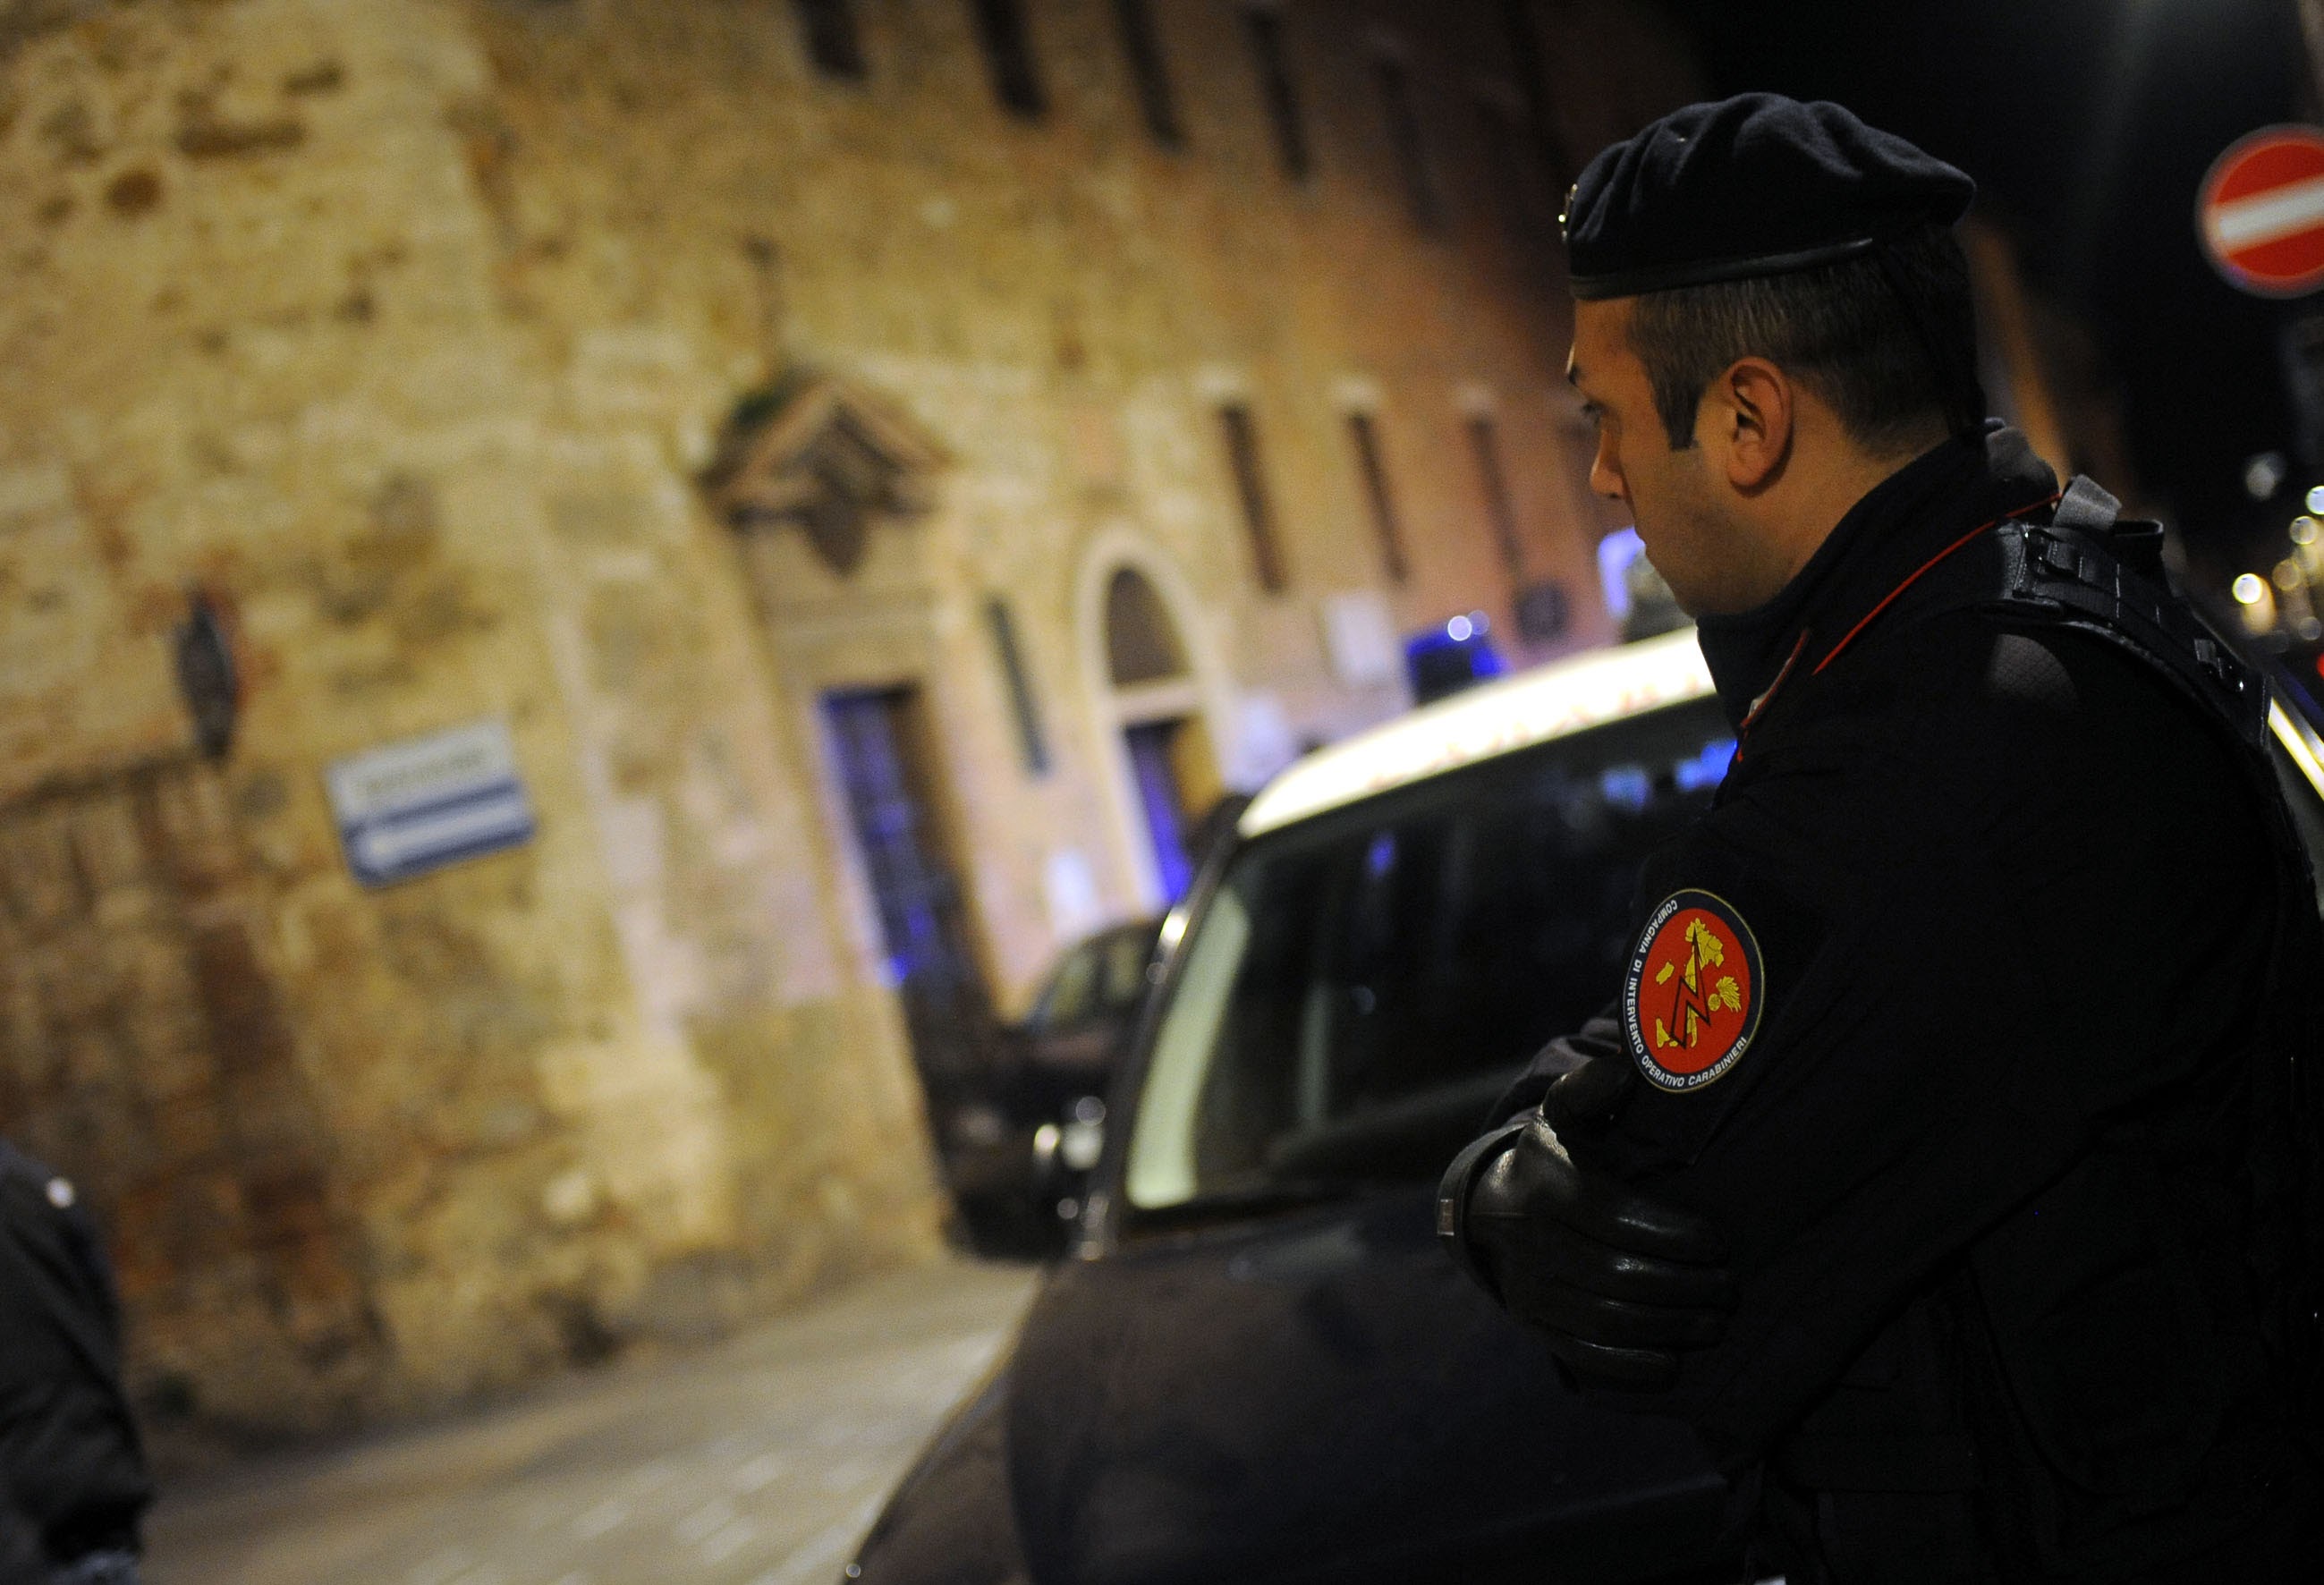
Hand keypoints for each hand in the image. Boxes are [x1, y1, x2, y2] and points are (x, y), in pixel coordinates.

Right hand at [1439, 1114, 1733, 1388]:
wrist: (1489, 1213)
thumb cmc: (1551, 1160)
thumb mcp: (1563, 1115)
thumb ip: (1592, 1091)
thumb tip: (1626, 1073)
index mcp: (1547, 1187)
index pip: (1620, 1219)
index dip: (1678, 1237)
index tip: (1719, 1242)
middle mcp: (1532, 1241)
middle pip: (1623, 1275)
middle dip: (1689, 1286)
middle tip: (1729, 1286)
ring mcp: (1531, 1290)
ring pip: (1611, 1319)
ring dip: (1674, 1326)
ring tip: (1715, 1319)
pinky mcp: (1537, 1327)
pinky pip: (1589, 1354)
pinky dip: (1636, 1364)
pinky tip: (1675, 1358)